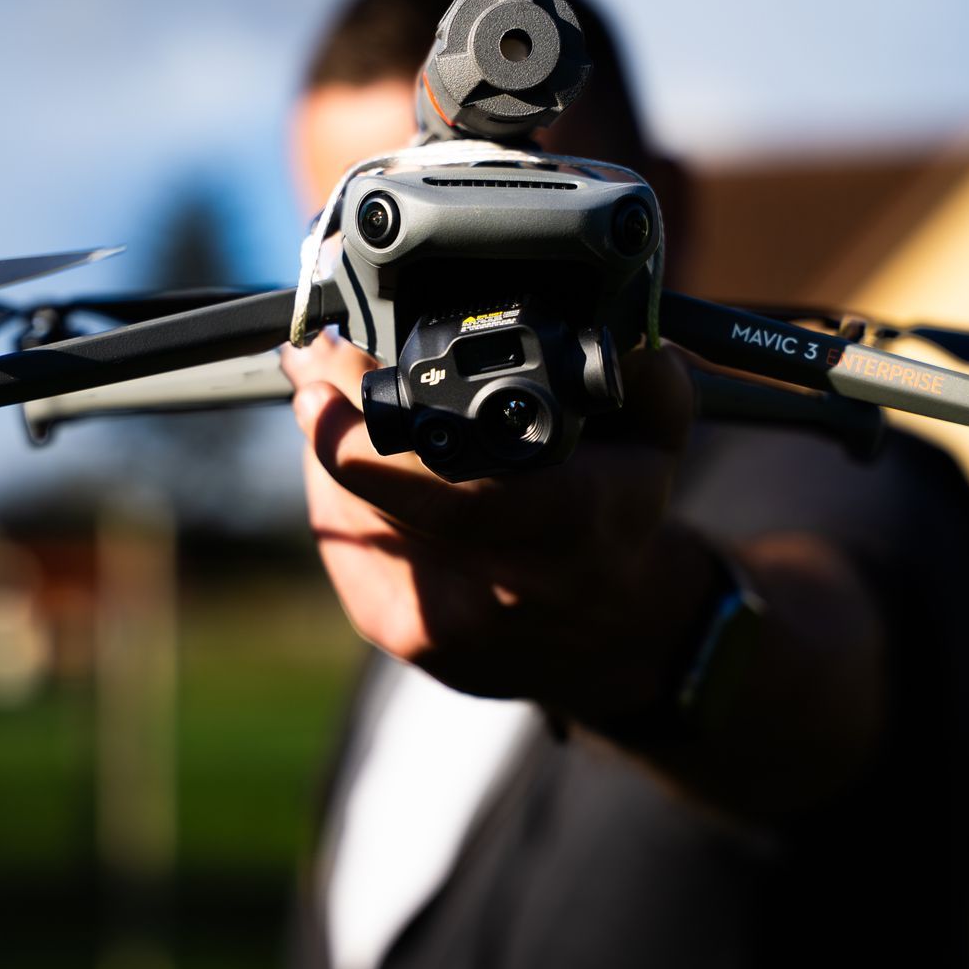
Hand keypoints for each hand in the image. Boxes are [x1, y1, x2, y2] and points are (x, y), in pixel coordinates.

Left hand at [280, 332, 712, 719]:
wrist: (604, 637)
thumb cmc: (618, 523)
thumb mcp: (655, 444)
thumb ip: (646, 379)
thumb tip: (620, 330)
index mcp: (569, 526)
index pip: (457, 493)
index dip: (373, 431)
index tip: (334, 358)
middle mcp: (503, 582)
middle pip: (379, 493)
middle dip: (334, 416)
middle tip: (314, 361)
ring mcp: (444, 617)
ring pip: (349, 512)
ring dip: (327, 445)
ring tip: (323, 391)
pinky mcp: (397, 630)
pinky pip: (342, 541)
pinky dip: (334, 489)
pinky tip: (343, 455)